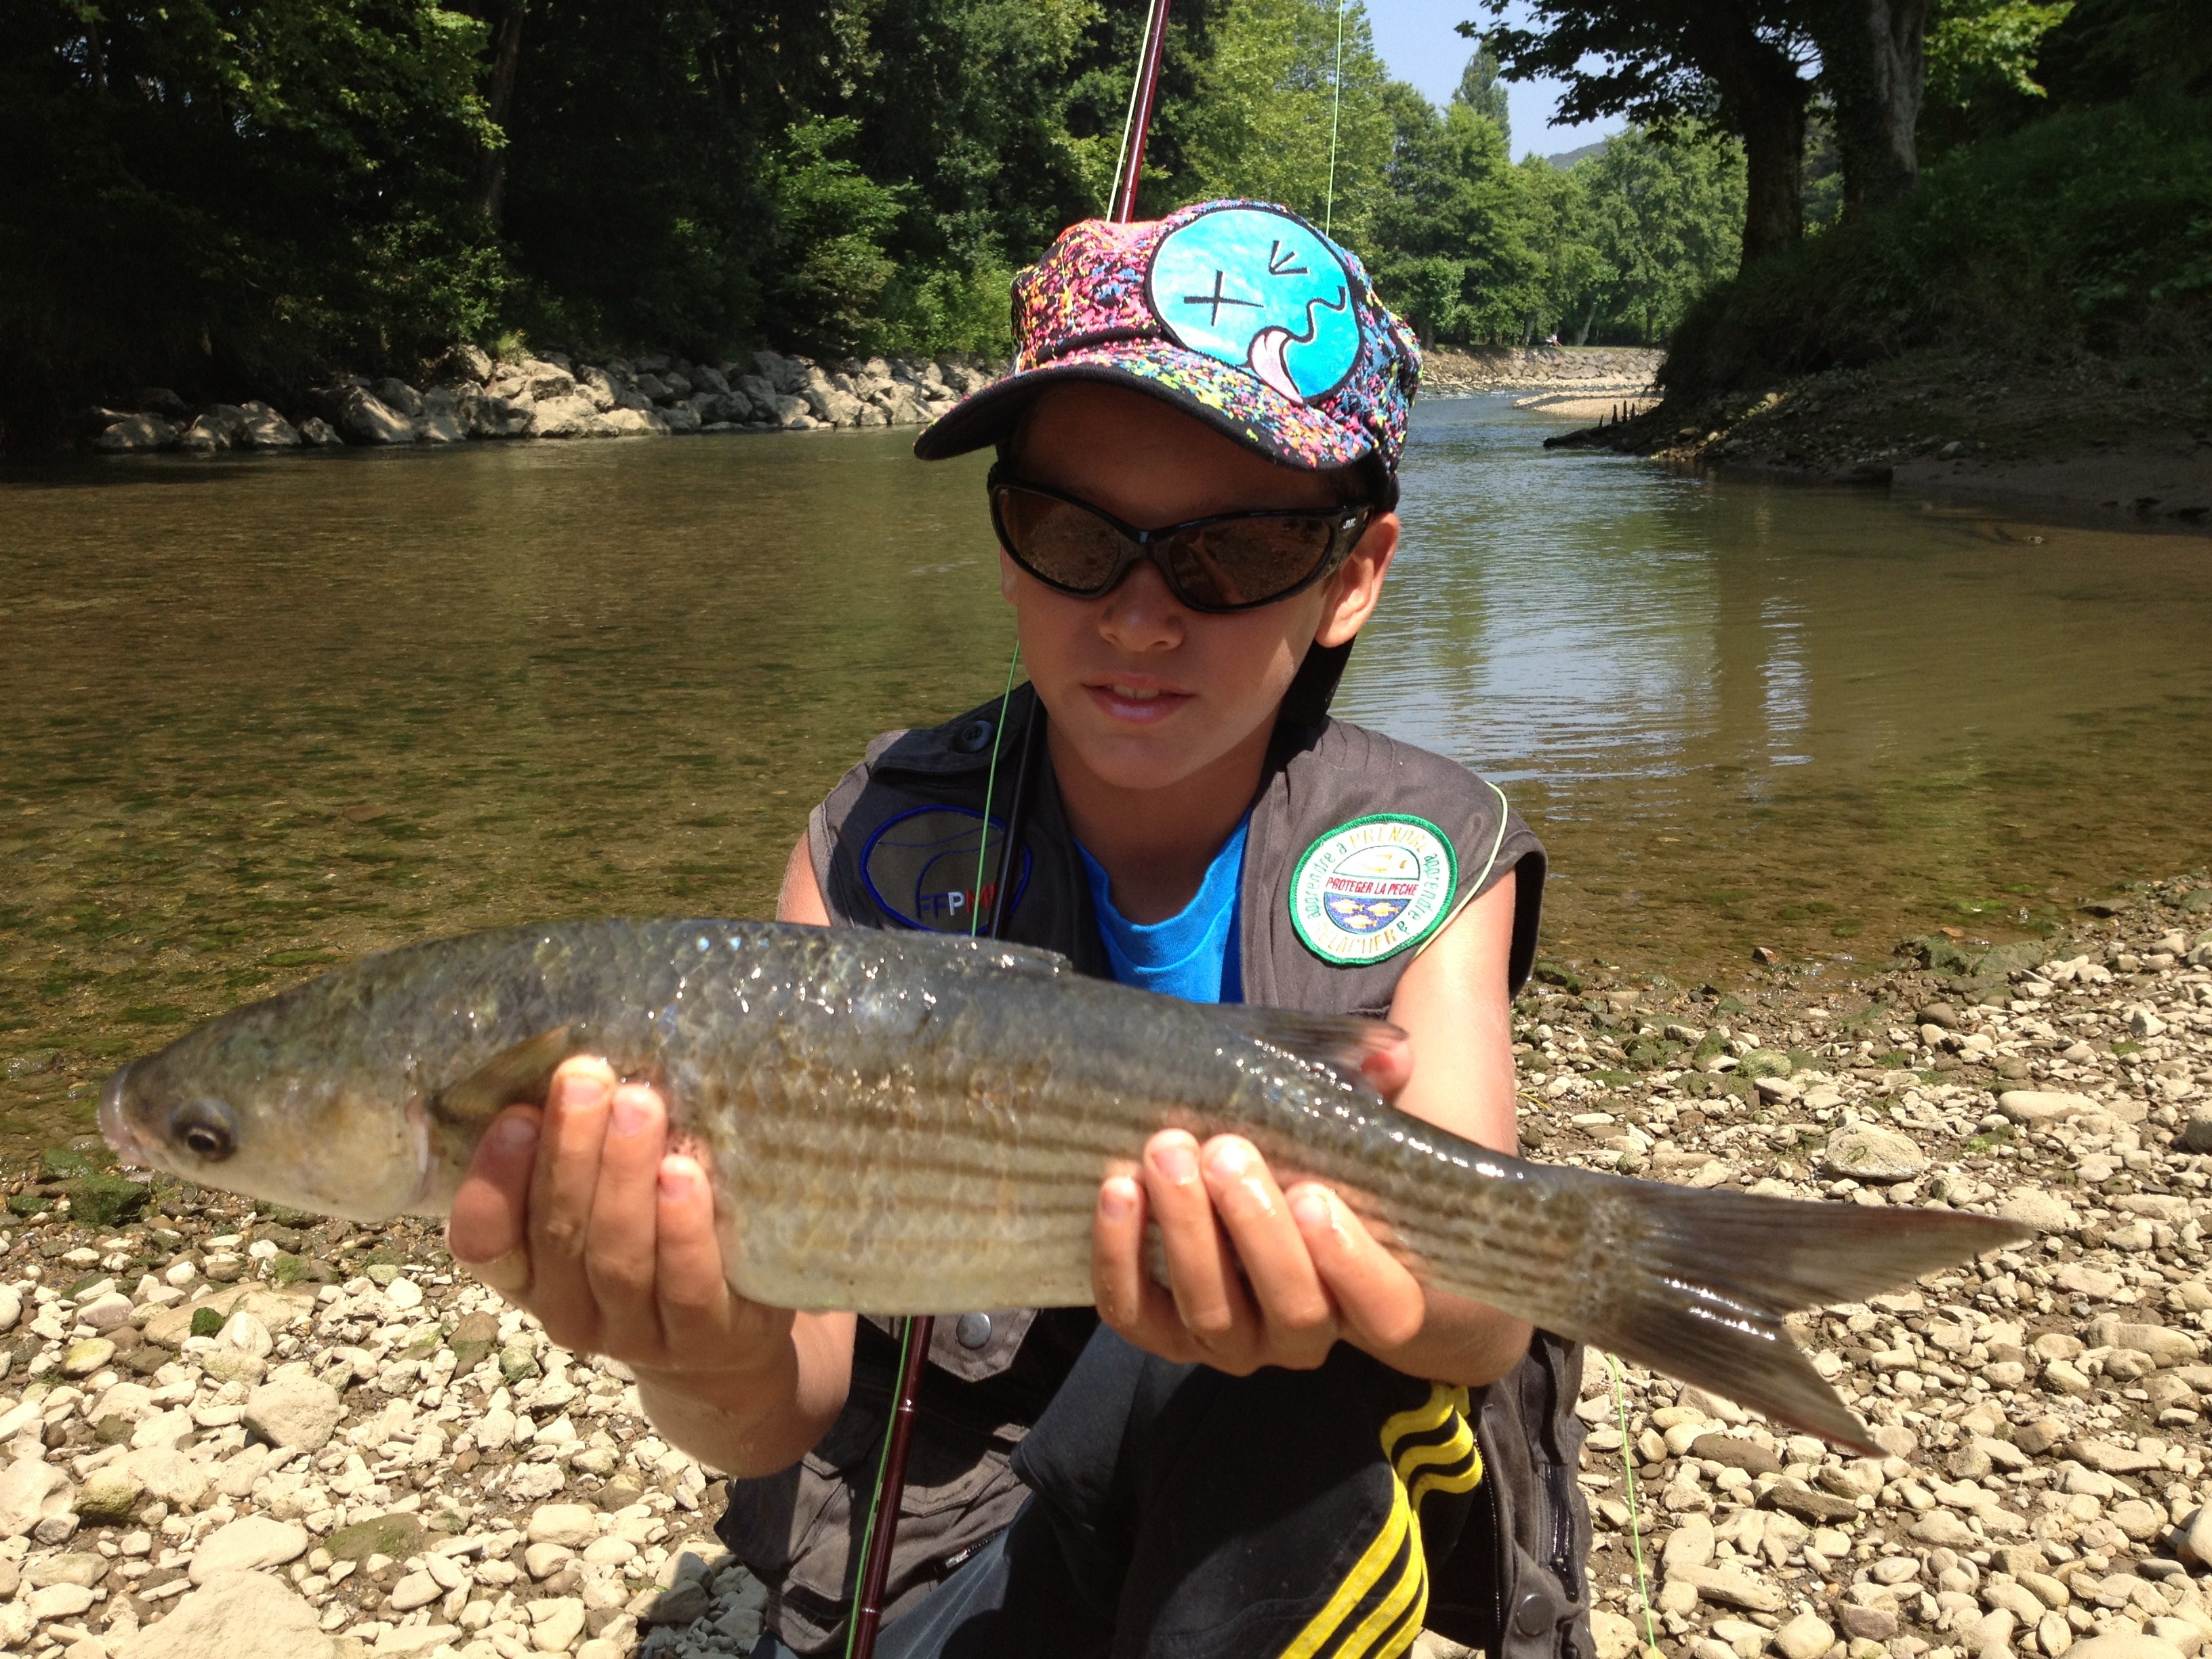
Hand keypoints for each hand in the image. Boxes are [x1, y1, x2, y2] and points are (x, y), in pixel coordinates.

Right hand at [446, 1056, 789, 1383]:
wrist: (726, 1334)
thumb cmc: (654, 1236)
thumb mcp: (602, 1194)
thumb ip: (578, 1145)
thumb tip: (574, 1049)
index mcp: (526, 1269)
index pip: (483, 1238)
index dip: (493, 1181)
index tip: (516, 1115)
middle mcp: (567, 1308)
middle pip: (556, 1235)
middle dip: (570, 1151)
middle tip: (585, 1079)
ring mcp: (633, 1334)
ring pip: (616, 1259)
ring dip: (623, 1178)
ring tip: (639, 1107)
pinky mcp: (702, 1339)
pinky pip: (685, 1288)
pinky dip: (683, 1231)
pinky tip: (684, 1176)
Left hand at [1089, 1027, 1428, 1373]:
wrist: (1249, 1215)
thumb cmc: (1316, 1172)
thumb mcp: (1350, 1138)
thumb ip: (1374, 1101)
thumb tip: (1392, 1055)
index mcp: (1370, 1298)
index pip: (1386, 1309)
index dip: (1353, 1263)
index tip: (1314, 1194)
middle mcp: (1304, 1335)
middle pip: (1293, 1307)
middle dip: (1255, 1226)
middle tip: (1225, 1151)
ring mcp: (1233, 1342)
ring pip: (1212, 1311)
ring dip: (1187, 1230)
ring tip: (1167, 1154)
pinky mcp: (1164, 1336)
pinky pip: (1136, 1312)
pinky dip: (1120, 1255)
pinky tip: (1117, 1190)